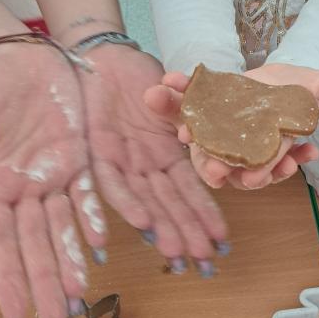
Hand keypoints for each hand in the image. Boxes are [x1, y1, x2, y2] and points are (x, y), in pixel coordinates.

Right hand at [0, 43, 97, 317]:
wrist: (20, 56)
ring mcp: (52, 174)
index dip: (8, 277)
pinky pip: (87, 192)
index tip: (14, 314)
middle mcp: (24, 189)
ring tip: (79, 295)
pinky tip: (100, 243)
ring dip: (71, 260)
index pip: (0, 243)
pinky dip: (93, 217)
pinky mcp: (78, 155)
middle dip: (44, 282)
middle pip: (35, 245)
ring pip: (63, 226)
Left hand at [78, 46, 228, 274]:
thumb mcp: (173, 97)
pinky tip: (143, 223)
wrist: (104, 56)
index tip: (221, 238)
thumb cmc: (139, 74)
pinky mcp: (97, 154)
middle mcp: (146, 164)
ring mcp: (123, 161)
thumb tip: (218, 136)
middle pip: (168, 203)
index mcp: (165, 153)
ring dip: (161, 227)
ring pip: (144, 201)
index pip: (188, 190)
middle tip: (203, 261)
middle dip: (187, 232)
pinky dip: (127, 203)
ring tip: (178, 253)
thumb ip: (190, 117)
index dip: (204, 213)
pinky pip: (112, 184)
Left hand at [145, 63, 318, 190]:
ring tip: (183, 129)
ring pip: (201, 139)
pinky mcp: (205, 107)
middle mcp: (244, 142)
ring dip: (189, 133)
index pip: (270, 163)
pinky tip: (170, 80)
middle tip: (215, 171)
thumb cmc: (302, 91)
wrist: (283, 80)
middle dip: (222, 168)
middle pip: (230, 162)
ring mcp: (222, 128)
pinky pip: (184, 107)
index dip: (266, 170)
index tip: (260, 175)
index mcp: (272, 144)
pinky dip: (174, 97)